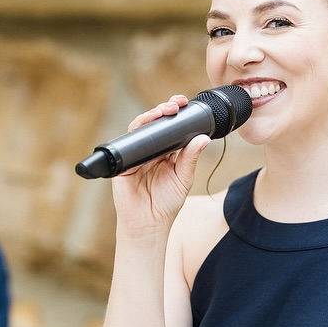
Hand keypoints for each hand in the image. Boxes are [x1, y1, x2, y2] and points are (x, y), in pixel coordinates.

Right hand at [110, 96, 211, 232]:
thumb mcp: (183, 178)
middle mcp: (149, 151)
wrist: (149, 223)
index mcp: (165, 153)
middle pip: (155, 123)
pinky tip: (146, 124)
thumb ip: (191, 158)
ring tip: (163, 110)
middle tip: (176, 103)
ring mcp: (135, 154)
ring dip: (151, 115)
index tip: (184, 103)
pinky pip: (128, 141)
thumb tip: (204, 139)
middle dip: (164, 109)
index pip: (169, 128)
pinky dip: (137, 129)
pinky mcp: (123, 161)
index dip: (175, 114)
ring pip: (140, 128)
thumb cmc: (166, 203)